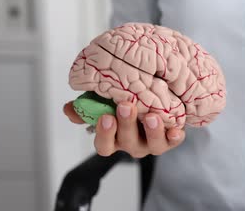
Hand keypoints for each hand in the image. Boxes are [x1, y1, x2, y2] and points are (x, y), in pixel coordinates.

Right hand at [63, 101, 184, 157]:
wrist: (157, 99)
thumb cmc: (128, 103)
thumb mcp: (105, 102)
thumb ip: (88, 106)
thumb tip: (69, 109)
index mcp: (114, 137)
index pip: (104, 145)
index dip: (105, 134)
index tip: (105, 117)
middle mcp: (132, 143)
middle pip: (127, 141)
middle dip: (126, 125)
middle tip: (126, 107)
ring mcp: (151, 143)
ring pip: (152, 145)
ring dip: (151, 131)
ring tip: (151, 117)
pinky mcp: (170, 139)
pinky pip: (173, 141)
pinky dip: (174, 137)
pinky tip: (175, 131)